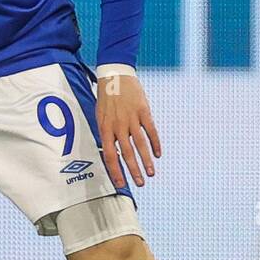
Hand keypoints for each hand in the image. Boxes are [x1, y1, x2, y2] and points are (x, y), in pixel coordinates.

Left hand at [96, 73, 160, 188]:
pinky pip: (150, 130)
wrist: (115, 75)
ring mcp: (131, 118)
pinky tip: (158, 154)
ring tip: (151, 173)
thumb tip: (111, 152)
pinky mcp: (143, 111)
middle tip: (140, 183)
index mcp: (105, 128)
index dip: (115, 170)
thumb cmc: (106, 98)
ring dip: (146, 160)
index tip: (121, 183)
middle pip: (126, 153)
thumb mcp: (100, 116)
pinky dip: (155, 143)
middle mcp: (118, 125)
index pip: (109, 155)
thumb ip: (106, 133)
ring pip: (140, 144)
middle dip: (133, 170)